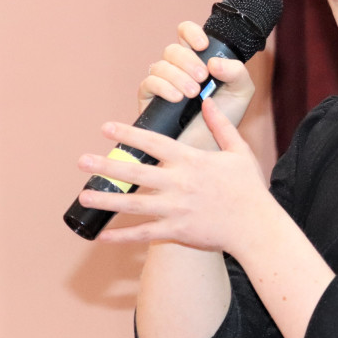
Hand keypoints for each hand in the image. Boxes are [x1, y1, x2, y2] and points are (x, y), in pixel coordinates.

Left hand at [77, 98, 273, 250]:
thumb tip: (208, 101)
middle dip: (107, 165)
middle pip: (136, 172)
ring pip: (134, 204)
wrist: (256, 227)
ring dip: (107, 198)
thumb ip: (221, 126)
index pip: (154, 143)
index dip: (128, 133)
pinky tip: (102, 235)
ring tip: (84, 194)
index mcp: (192, 162)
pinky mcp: (177, 232)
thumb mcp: (238, 151)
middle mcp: (180, 184)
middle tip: (82, 160)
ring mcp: (176, 210)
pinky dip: (121, 236)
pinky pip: (144, 234)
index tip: (105, 127)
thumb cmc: (248, 188)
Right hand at [139, 21, 255, 149]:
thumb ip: (236, 72)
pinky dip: (163, 87)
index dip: (191, 33)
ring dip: (177, 76)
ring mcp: (162, 83)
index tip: (203, 45)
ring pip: (160, 65)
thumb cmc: (225, 119)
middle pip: (172, 49)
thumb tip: (214, 62)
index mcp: (198, 59)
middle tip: (202, 78)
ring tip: (193, 93)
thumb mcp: (241, 93)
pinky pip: (148, 83)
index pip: (186, 33)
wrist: (210, 149)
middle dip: (188, 61)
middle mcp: (178, 68)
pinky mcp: (149, 100)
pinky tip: (177, 98)